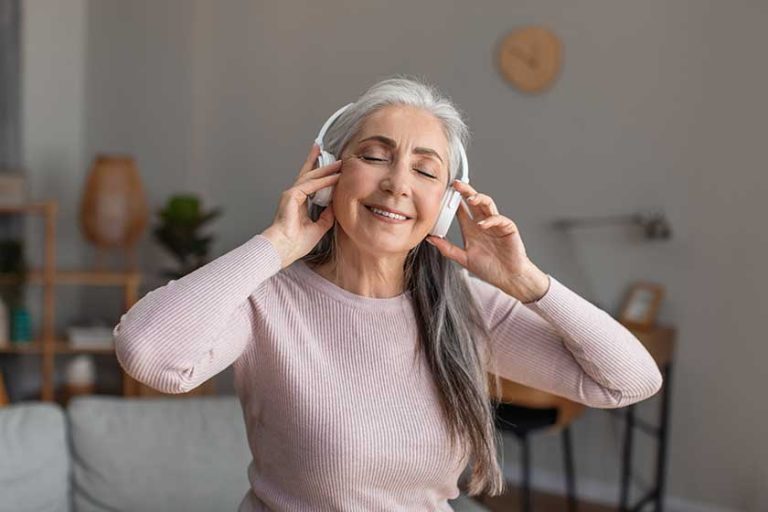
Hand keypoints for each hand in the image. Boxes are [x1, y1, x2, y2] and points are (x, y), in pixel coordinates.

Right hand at [261, 143, 341, 268]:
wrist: (285, 249)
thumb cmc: (296, 243)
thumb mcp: (319, 228)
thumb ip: (327, 216)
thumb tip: (335, 206)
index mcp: (299, 204)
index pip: (311, 185)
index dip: (320, 175)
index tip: (332, 168)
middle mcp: (294, 196)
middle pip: (309, 175)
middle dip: (321, 164)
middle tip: (336, 158)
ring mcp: (292, 194)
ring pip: (311, 177)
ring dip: (326, 169)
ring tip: (339, 164)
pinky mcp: (291, 195)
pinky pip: (310, 185)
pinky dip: (323, 180)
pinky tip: (334, 177)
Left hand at [425, 180, 549, 302]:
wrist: (508, 278)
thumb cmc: (489, 268)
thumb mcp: (463, 259)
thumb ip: (447, 248)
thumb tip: (430, 238)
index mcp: (471, 229)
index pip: (461, 210)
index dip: (453, 200)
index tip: (443, 192)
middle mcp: (483, 223)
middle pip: (474, 201)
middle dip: (465, 191)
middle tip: (456, 185)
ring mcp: (496, 225)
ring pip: (488, 204)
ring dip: (479, 199)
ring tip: (469, 200)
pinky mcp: (508, 229)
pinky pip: (500, 219)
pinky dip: (491, 220)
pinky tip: (482, 224)